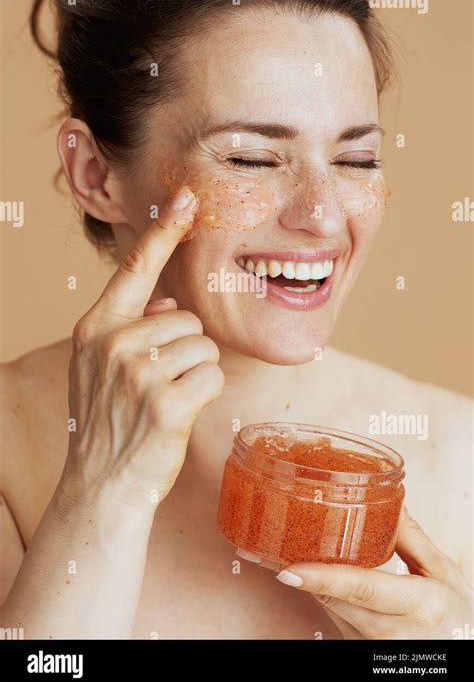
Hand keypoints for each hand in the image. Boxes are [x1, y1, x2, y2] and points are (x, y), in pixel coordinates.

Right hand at [61, 186, 224, 512]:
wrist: (101, 484)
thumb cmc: (109, 422)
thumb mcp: (102, 367)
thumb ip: (133, 328)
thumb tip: (169, 303)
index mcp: (96, 327)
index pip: (135, 268)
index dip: (164, 230)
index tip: (187, 197)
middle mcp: (114, 343)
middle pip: (187, 318)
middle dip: (185, 349)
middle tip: (160, 384)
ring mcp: (138, 373)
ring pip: (204, 347)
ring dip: (196, 373)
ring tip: (168, 399)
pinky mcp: (166, 403)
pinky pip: (213, 376)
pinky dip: (207, 394)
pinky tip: (181, 412)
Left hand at [238, 507, 472, 638]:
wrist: (460, 657)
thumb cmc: (455, 614)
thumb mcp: (443, 572)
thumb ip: (412, 535)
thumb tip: (387, 498)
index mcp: (418, 605)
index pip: (364, 590)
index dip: (325, 579)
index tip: (291, 568)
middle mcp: (391, 632)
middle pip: (336, 600)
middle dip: (305, 575)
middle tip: (271, 549)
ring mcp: (371, 646)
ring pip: (330, 608)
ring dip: (308, 582)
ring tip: (281, 553)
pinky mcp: (357, 648)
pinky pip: (333, 615)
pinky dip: (319, 592)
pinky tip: (307, 572)